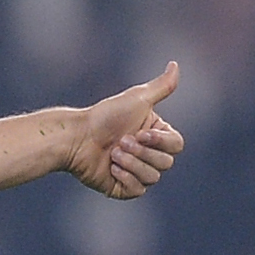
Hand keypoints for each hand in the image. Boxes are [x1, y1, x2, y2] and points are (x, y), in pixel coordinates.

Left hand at [69, 63, 182, 198]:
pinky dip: (125, 178)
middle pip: (166, 163)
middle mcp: (149, 155)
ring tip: (112, 153)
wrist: (78, 138)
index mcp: (156, 135)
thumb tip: (176, 64)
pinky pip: (138, 190)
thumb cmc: (105, 116)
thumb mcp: (137, 98)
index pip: (176, 145)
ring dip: (131, 163)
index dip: (160, 142)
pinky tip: (111, 167)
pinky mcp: (124, 188)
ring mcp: (137, 173)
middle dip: (141, 152)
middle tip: (120, 141)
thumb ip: (162, 86)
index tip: (140, 132)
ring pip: (153, 178)